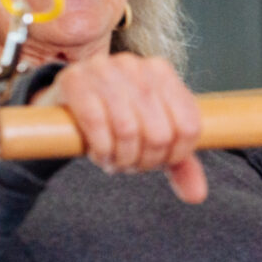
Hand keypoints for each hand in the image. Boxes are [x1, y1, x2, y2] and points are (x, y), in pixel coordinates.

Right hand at [34, 53, 205, 201]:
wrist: (65, 102)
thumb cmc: (115, 118)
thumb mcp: (152, 137)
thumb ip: (180, 163)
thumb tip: (197, 195)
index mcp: (162, 72)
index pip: (189, 126)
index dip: (176, 155)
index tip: (159, 162)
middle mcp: (136, 65)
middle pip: (160, 132)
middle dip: (146, 160)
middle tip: (132, 165)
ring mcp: (104, 69)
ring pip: (128, 130)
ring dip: (122, 158)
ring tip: (115, 162)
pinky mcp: (74, 79)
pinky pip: (96, 123)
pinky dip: (101, 148)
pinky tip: (100, 155)